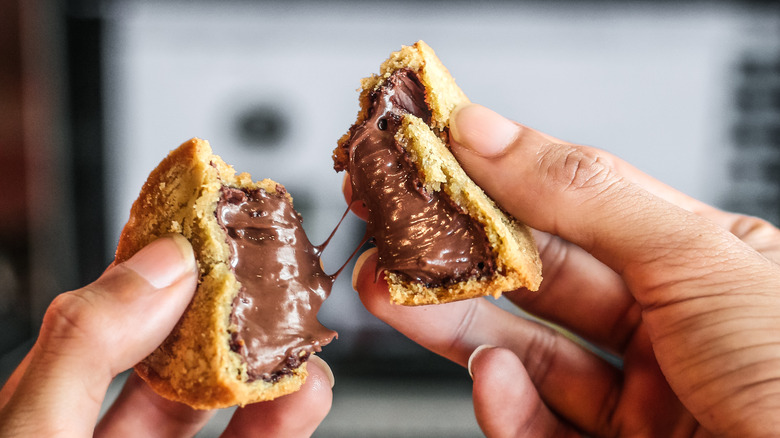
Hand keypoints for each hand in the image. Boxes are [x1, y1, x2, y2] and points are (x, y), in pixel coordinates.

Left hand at [0, 235, 332, 436]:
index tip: (206, 225)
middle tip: (268, 268)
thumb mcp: (31, 432)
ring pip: (222, 398)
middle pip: (174, 350)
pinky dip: (287, 420)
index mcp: (44, 401)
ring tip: (299, 323)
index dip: (156, 265)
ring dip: (270, 360)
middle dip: (227, 305)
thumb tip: (162, 262)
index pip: (105, 313)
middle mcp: (101, 430)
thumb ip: (85, 346)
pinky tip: (307, 390)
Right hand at [349, 103, 779, 436]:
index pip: (582, 204)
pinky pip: (543, 429)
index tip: (435, 153)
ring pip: (529, 354)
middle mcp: (673, 331)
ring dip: (455, 324)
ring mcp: (647, 404)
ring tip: (394, 293)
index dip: (505, 175)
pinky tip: (489, 378)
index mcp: (702, 264)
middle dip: (458, 253)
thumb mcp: (697, 259)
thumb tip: (490, 132)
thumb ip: (583, 194)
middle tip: (393, 229)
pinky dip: (505, 404)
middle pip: (541, 281)